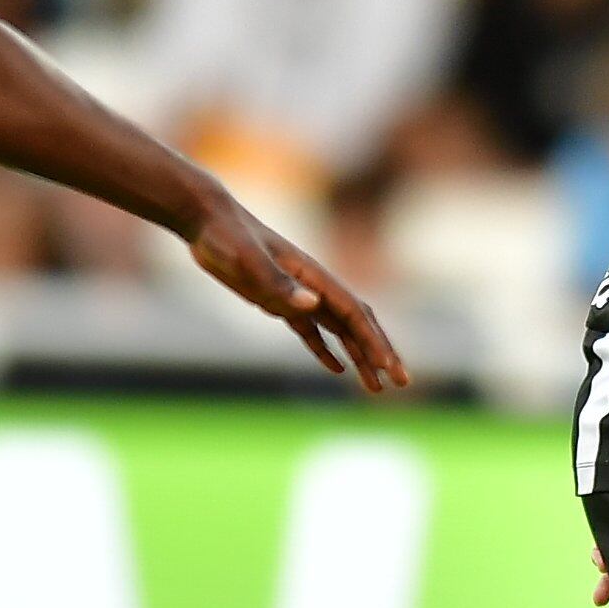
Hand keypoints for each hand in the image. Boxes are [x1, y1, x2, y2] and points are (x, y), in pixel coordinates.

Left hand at [184, 199, 407, 393]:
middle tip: (401, 382)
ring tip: (374, 387)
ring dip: (359, 357)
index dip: (374, 342)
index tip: (389, 368)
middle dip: (380, 353)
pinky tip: (336, 369)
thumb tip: (313, 304)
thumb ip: (279, 283)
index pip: (354, 315)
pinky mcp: (278, 301)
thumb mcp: (249, 260)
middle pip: (357, 325)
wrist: (207, 220)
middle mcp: (313, 287)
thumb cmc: (227, 236)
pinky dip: (326, 351)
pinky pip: (312, 331)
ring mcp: (298, 295)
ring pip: (339, 331)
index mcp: (314, 277)